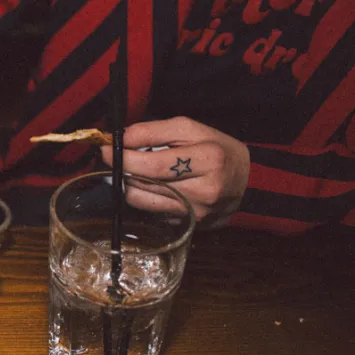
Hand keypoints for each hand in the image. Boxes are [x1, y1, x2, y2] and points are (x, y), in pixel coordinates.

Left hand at [101, 116, 250, 226]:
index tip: (105, 148)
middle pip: (144, 183)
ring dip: (130, 183)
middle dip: (123, 168)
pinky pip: (151, 211)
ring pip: (142, 201)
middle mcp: (204, 190)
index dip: (124, 157)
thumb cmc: (217, 149)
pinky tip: (151, 185)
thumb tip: (120, 138)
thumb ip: (152, 131)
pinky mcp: (188, 225)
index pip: (153, 164)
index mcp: (209, 160)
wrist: (248, 181)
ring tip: (136, 169)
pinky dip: (144, 196)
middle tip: (114, 156)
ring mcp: (196, 213)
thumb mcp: (190, 129)